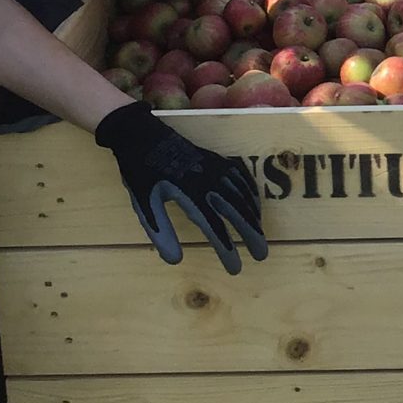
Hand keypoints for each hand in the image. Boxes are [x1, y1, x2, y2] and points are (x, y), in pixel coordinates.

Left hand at [93, 101, 267, 270]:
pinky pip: (240, 176)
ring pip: (242, 194)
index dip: (227, 250)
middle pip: (237, 211)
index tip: (235, 268)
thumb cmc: (140, 171)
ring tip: (260, 234)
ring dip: (253, 216)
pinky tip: (253, 203)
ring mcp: (215, 167)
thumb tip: (175, 260)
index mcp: (191, 194)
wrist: (140, 133)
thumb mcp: (144, 204)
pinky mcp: (215, 158)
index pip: (215, 228)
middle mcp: (209, 180)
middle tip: (262, 255)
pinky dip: (250, 192)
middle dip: (251, 234)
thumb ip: (160, 232)